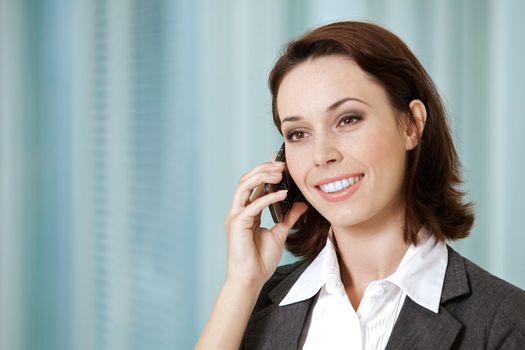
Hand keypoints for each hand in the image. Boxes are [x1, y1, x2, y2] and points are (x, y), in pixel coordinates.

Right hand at [224, 159, 307, 288]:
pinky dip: (267, 197)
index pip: (254, 184)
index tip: (280, 162)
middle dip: (263, 169)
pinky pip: (252, 205)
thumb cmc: (261, 260)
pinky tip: (282, 194)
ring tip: (279, 173)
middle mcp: (239, 210)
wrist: (251, 279)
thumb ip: (289, 217)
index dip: (265, 171)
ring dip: (261, 176)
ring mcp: (236, 216)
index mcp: (247, 211)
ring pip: (244, 186)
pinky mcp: (238, 224)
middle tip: (281, 164)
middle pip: (246, 180)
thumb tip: (301, 204)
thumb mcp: (280, 233)